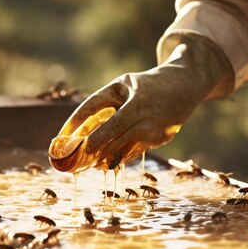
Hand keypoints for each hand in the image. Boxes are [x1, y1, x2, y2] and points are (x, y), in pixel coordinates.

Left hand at [54, 40, 233, 169]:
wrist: (185, 86)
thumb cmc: (145, 86)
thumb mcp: (123, 86)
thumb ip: (104, 105)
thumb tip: (82, 133)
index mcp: (129, 93)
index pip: (96, 107)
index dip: (77, 122)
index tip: (62, 137)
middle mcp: (142, 110)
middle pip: (110, 132)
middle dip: (90, 146)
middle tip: (73, 157)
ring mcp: (153, 127)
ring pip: (121, 147)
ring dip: (102, 156)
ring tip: (86, 162)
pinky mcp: (160, 139)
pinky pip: (133, 152)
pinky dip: (117, 158)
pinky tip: (105, 163)